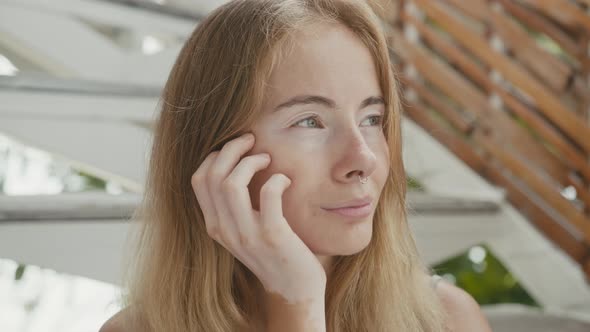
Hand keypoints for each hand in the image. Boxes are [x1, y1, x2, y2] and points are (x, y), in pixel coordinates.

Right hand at [191, 133, 326, 303]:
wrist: (294, 289)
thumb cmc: (274, 253)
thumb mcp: (244, 230)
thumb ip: (235, 206)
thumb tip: (237, 164)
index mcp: (215, 226)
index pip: (198, 180)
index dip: (215, 156)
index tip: (237, 148)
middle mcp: (225, 230)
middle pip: (212, 175)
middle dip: (231, 149)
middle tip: (252, 141)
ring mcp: (247, 234)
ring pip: (231, 183)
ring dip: (250, 161)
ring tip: (267, 158)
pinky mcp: (273, 235)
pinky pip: (269, 194)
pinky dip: (277, 179)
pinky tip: (286, 180)